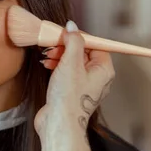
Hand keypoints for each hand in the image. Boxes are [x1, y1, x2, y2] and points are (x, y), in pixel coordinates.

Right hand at [35, 20, 114, 140]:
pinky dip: (57, 66)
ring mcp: (84, 85)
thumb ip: (73, 41)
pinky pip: (66, 73)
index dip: (80, 37)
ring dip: (59, 56)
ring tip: (47, 56)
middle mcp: (97, 78)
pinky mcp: (72, 91)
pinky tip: (46, 64)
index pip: (96, 44)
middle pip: (83, 52)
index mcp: (104, 70)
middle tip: (54, 45)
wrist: (58, 123)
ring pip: (73, 62)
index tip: (66, 33)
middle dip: (66, 47)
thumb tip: (73, 27)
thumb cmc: (69, 97)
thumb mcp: (71, 62)